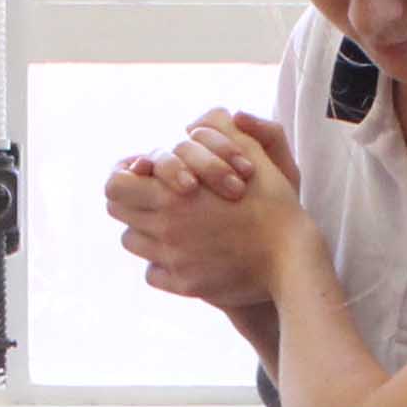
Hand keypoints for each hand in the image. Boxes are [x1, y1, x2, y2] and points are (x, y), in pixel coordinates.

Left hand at [125, 121, 312, 309]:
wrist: (291, 258)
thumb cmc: (273, 204)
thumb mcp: (251, 155)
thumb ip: (219, 131)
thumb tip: (194, 122)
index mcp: (174, 195)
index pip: (115, 185)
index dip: (124, 176)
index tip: (142, 174)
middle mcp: (165, 229)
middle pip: (118, 212)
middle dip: (133, 200)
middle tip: (155, 196)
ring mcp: (173, 260)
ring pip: (132, 242)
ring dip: (145, 230)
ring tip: (170, 223)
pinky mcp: (185, 284)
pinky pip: (152, 273)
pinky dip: (160, 262)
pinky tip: (182, 252)